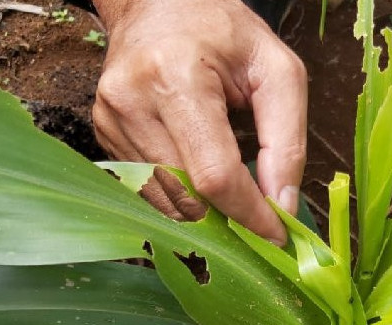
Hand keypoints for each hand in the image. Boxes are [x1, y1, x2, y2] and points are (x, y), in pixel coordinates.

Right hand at [91, 0, 307, 245]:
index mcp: (177, 77)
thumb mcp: (275, 69)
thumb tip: (283, 205)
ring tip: (232, 194)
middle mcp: (132, 101)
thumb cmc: (223, 32)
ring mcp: (110, 119)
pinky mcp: (104, 132)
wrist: (160, 5)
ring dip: (204, 209)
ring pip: (165, 198)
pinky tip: (199, 174)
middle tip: (259, 221)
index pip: (214, 173)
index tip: (276, 234)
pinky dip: (181, 193)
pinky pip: (148, 185)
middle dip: (228, 217)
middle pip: (186, 194)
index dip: (249, 214)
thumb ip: (286, 139)